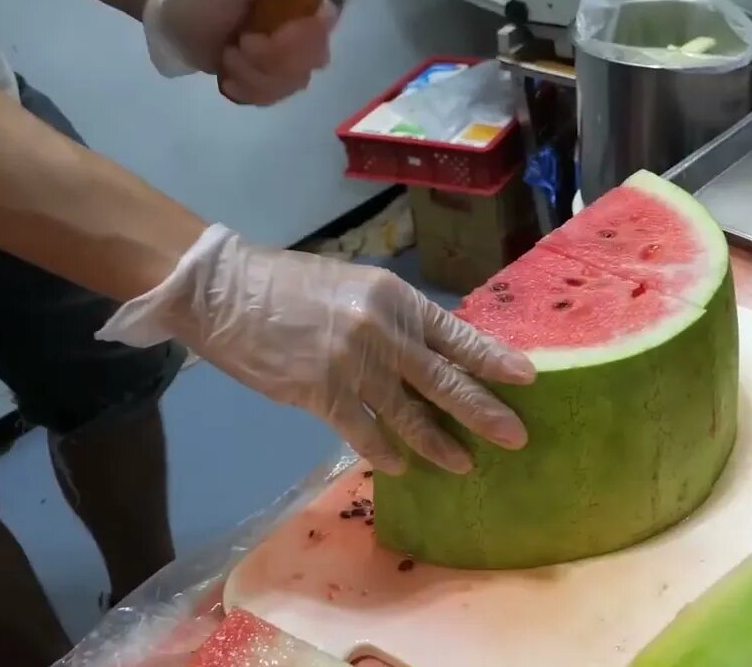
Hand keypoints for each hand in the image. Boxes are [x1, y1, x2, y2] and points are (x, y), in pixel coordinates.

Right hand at [96, 225, 535, 474]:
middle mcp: (381, 331)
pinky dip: (382, 451)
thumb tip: (433, 355)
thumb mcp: (357, 287)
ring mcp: (350, 364)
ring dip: (438, 442)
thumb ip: (395, 321)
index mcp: (395, 299)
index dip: (492, 358)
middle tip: (516, 436)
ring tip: (465, 464)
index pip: (455, 333)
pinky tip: (399, 467)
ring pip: (406, 412)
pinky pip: (361, 431)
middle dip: (483, 410)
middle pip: (442, 379)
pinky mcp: (317, 392)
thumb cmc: (291, 285)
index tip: (527, 378)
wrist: (224, 288)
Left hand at [142, 0, 335, 104]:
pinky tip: (229, 78)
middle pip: (312, 58)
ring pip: (292, 82)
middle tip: (239, 43)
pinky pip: (273, 98)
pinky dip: (247, 91)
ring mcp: (290, 61)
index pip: (326, 21)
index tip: (275, 34)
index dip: (307, 35)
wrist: (175, 24)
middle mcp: (303, 32)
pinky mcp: (272, 83)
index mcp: (298, 1)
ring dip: (253, 74)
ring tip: (228, 56)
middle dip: (271, 58)